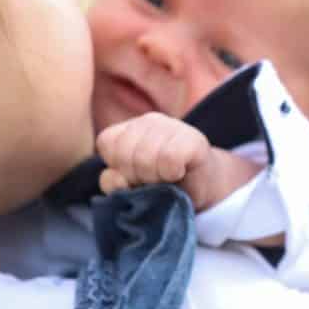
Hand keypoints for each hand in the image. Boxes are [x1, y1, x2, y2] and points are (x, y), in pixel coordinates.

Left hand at [97, 114, 259, 210]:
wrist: (201, 187)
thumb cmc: (160, 186)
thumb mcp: (129, 186)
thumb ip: (114, 183)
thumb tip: (120, 179)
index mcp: (128, 128)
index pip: (107, 142)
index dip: (118, 166)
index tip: (133, 175)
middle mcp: (148, 121)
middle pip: (126, 153)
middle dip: (136, 176)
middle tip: (152, 180)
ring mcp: (173, 126)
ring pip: (146, 157)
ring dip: (155, 178)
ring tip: (165, 179)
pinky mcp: (194, 140)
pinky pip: (170, 159)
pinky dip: (172, 173)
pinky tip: (179, 173)